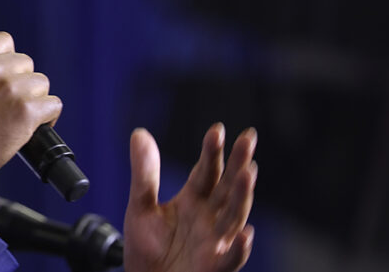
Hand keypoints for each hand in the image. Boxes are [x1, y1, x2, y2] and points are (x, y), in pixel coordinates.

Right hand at [0, 32, 61, 201]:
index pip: (5, 41)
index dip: (8, 60)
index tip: (5, 75)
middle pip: (26, 64)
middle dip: (21, 82)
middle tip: (9, 104)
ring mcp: (12, 88)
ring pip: (42, 84)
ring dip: (34, 100)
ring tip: (18, 118)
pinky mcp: (27, 112)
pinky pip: (53, 105)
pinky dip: (47, 118)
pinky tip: (33, 128)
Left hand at [124, 124, 256, 271]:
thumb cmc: (147, 249)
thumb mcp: (140, 207)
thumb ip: (144, 173)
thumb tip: (140, 133)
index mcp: (194, 201)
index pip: (207, 172)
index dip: (212, 151)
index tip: (217, 130)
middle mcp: (210, 218)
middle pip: (228, 188)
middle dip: (239, 163)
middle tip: (248, 138)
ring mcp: (215, 242)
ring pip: (234, 217)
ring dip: (242, 196)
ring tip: (248, 173)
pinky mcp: (214, 267)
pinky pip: (230, 259)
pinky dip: (238, 249)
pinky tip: (244, 234)